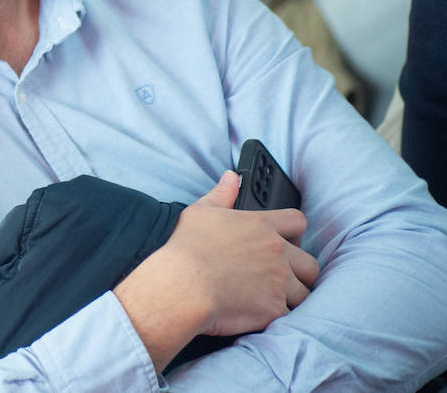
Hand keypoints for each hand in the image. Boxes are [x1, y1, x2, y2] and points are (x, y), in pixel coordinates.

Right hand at [114, 171, 319, 370]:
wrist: (182, 286)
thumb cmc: (187, 248)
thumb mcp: (200, 212)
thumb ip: (222, 194)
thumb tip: (232, 177)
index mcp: (262, 226)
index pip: (298, 222)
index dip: (294, 231)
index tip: (285, 239)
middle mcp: (277, 253)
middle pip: (310, 263)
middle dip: (300, 271)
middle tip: (281, 276)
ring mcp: (279, 282)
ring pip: (304, 292)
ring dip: (292, 296)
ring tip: (271, 298)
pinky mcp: (274, 309)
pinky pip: (290, 315)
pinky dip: (279, 316)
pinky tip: (262, 313)